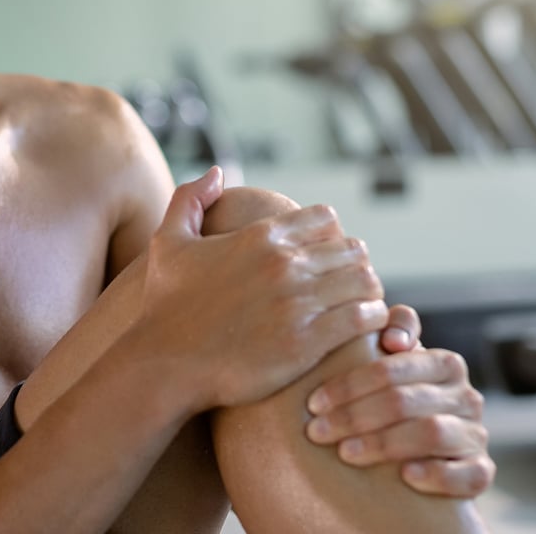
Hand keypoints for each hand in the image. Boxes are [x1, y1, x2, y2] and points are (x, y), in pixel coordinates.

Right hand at [132, 168, 388, 411]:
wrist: (164, 364)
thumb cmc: (164, 306)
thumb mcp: (168, 242)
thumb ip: (190, 199)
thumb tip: (218, 172)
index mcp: (260, 236)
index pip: (326, 219)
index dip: (331, 237)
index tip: (327, 259)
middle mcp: (284, 262)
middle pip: (352, 249)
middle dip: (353, 266)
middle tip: (348, 288)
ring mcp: (298, 301)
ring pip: (365, 280)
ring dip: (368, 292)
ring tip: (360, 307)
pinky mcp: (308, 340)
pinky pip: (364, 317)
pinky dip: (371, 320)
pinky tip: (362, 329)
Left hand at [304, 309, 494, 497]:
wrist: (427, 455)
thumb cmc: (398, 402)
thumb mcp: (390, 368)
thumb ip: (391, 333)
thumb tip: (392, 339)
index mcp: (444, 364)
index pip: (392, 368)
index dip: (350, 384)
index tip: (314, 402)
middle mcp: (466, 396)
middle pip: (404, 401)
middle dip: (354, 416)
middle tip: (318, 431)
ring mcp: (475, 434)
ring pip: (431, 433)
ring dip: (383, 443)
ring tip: (345, 452)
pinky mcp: (481, 471)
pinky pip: (467, 473)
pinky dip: (436, 474)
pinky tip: (406, 476)